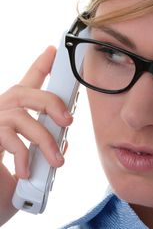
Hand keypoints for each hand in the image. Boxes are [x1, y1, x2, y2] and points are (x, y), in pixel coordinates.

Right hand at [0, 46, 72, 224]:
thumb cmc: (4, 181)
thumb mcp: (31, 160)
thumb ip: (45, 146)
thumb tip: (63, 140)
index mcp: (14, 113)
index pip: (28, 82)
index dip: (41, 64)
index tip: (53, 50)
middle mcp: (0, 113)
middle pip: (25, 92)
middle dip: (50, 103)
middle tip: (68, 121)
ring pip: (20, 116)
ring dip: (44, 139)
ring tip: (56, 160)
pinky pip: (8, 137)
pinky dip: (23, 155)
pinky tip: (26, 170)